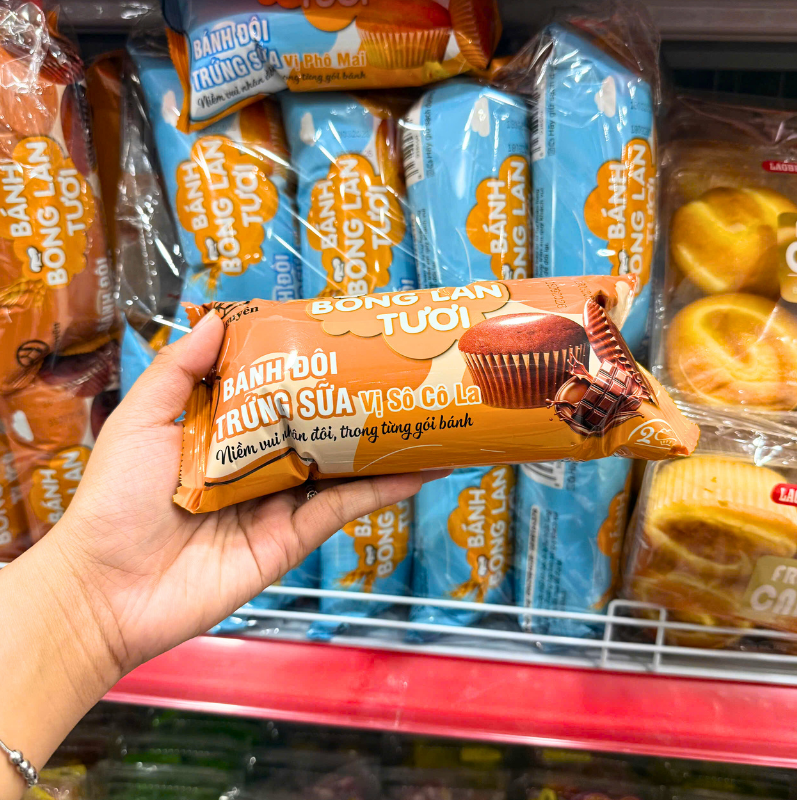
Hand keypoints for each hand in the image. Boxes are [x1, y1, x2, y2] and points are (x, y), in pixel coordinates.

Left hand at [49, 312, 441, 677]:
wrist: (105, 591)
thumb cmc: (115, 501)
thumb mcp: (141, 422)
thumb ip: (178, 371)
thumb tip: (213, 318)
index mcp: (221, 434)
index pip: (272, 394)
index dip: (305, 368)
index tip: (340, 339)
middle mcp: (254, 465)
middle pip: (314, 429)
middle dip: (354, 405)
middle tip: (398, 375)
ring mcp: (276, 503)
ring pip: (337, 468)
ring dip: (380, 448)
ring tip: (425, 419)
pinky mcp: (289, 539)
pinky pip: (340, 510)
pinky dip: (379, 491)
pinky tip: (416, 471)